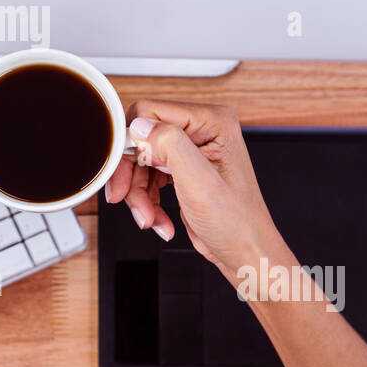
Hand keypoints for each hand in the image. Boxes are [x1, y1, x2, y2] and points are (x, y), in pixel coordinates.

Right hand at [104, 99, 280, 276]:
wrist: (243, 254)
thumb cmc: (237, 223)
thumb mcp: (201, 183)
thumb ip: (170, 146)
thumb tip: (139, 125)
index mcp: (212, 121)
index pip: (150, 112)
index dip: (131, 143)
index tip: (122, 171)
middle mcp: (201, 130)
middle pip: (140, 138)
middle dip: (132, 174)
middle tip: (123, 197)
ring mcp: (190, 150)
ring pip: (140, 161)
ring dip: (138, 193)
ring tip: (148, 218)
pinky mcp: (181, 169)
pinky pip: (147, 177)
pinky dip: (146, 201)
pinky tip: (158, 219)